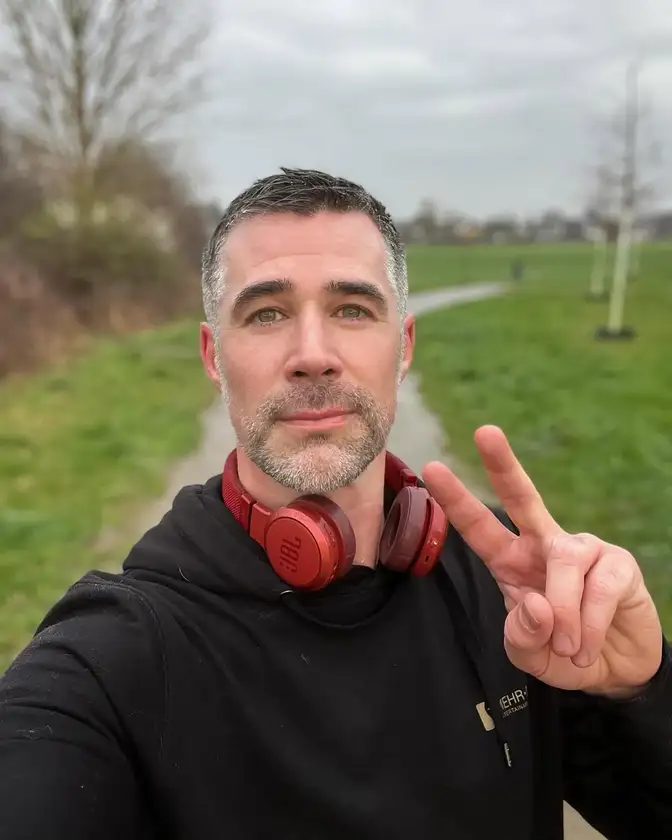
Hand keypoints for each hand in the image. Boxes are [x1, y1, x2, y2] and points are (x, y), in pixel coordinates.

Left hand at [422, 425, 662, 696]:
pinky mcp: (618, 564)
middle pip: (522, 497)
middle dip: (503, 465)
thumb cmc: (562, 654)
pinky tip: (589, 643)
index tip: (431, 469)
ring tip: (569, 647)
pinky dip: (591, 623)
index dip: (456, 500)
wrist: (615, 670)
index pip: (479, 527)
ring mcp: (583, 550)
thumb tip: (537, 604)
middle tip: (485, 432)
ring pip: (565, 562)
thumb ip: (522, 637)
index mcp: (510, 561)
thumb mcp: (530, 657)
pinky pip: (600, 587)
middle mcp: (544, 545)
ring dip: (564, 612)